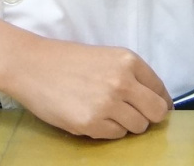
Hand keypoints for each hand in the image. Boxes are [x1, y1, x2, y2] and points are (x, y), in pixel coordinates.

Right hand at [6, 37, 171, 139]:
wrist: (34, 66)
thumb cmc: (70, 61)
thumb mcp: (108, 58)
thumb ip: (131, 76)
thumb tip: (155, 100)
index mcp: (129, 61)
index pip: (160, 90)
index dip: (160, 102)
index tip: (156, 109)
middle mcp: (123, 82)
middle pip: (155, 112)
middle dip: (149, 117)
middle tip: (135, 116)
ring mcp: (107, 104)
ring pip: (137, 127)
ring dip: (127, 124)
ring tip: (108, 114)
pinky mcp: (90, 123)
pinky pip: (115, 135)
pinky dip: (108, 131)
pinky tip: (94, 118)